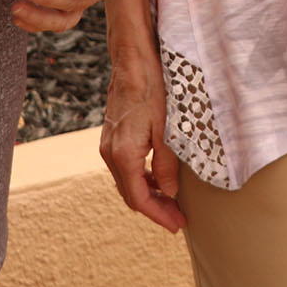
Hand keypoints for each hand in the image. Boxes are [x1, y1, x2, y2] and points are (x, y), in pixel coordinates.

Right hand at [100, 56, 184, 231]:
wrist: (132, 62)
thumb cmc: (152, 90)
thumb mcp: (167, 130)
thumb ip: (167, 165)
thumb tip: (170, 193)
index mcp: (124, 155)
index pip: (139, 199)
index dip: (159, 215)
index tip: (177, 224)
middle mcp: (110, 154)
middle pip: (130, 195)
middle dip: (154, 209)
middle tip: (177, 218)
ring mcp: (108, 145)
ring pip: (127, 182)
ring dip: (148, 195)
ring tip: (171, 202)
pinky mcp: (112, 137)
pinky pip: (125, 168)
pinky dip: (141, 178)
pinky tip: (158, 178)